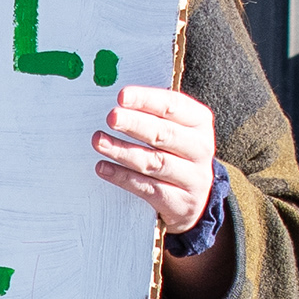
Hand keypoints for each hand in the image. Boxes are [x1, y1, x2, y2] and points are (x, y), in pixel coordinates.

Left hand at [95, 84, 217, 234]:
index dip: (147, 100)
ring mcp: (191, 177)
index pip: (173, 106)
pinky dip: (122, 177)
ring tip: (98, 141)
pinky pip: (147, 188)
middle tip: (111, 117)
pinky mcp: (178, 201)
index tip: (122, 96)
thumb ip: (152, 113)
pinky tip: (103, 167)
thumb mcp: (176, 127)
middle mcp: (200, 148)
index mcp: (199, 122)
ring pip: (154, 162)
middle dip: (135, 124)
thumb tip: (118, 100)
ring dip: (123, 151)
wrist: (197, 197)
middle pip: (164, 134)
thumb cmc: (177, 152)